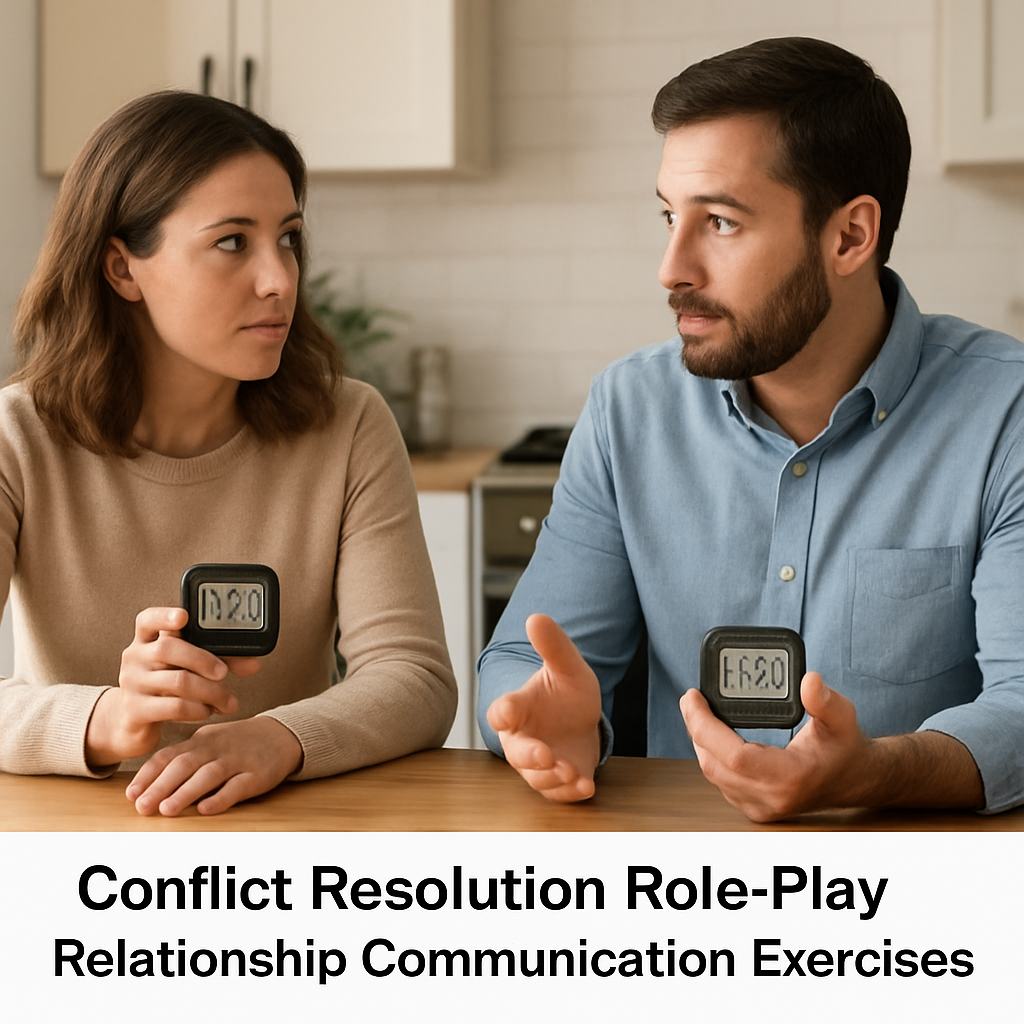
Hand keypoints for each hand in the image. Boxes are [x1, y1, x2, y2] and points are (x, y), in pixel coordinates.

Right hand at [85, 607, 260, 767]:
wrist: (131, 722)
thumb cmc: (165, 685)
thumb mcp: (188, 667)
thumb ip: (219, 659)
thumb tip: (254, 663)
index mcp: (147, 639)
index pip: (148, 619)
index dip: (164, 615)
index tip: (184, 616)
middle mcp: (135, 657)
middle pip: (168, 648)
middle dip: (203, 660)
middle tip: (224, 673)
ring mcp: (132, 683)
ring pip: (178, 681)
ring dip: (211, 692)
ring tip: (229, 702)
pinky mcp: (135, 710)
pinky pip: (173, 707)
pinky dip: (198, 709)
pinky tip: (208, 711)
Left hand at [125, 716, 302, 815]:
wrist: (282, 734)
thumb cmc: (238, 742)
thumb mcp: (209, 741)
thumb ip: (183, 756)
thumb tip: (148, 782)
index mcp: (200, 740)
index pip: (169, 755)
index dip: (148, 774)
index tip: (131, 794)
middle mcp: (216, 749)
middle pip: (184, 765)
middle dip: (161, 786)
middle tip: (142, 806)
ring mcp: (237, 761)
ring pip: (208, 775)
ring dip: (186, 792)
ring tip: (167, 809)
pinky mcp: (257, 775)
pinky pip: (238, 786)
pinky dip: (221, 797)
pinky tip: (206, 808)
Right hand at [486, 613, 601, 801]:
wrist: (582, 720)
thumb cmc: (565, 693)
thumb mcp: (566, 667)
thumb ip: (552, 646)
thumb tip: (536, 617)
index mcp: (518, 709)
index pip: (502, 711)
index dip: (503, 712)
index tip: (506, 712)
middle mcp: (524, 740)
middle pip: (517, 753)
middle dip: (529, 757)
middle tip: (545, 756)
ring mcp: (541, 764)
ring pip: (537, 778)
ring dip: (552, 778)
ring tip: (571, 771)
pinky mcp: (561, 781)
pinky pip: (559, 793)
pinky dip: (571, 794)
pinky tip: (586, 787)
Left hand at [680, 671, 869, 821]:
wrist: (853, 779)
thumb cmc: (845, 747)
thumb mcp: (843, 717)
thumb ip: (824, 700)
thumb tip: (808, 680)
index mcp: (789, 778)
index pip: (733, 756)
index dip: (705, 726)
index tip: (692, 697)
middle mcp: (771, 798)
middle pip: (714, 764)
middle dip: (695, 727)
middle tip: (691, 699)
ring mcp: (761, 808)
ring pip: (713, 774)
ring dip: (700, 741)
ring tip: (697, 711)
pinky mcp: (754, 807)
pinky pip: (720, 780)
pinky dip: (711, 754)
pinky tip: (711, 733)